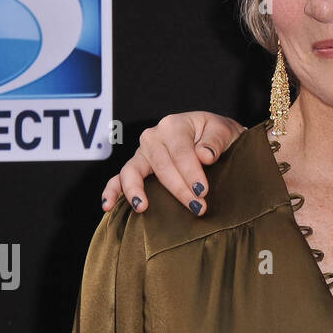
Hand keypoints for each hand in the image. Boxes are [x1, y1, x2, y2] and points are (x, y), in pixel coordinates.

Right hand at [100, 112, 246, 215]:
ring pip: (132, 172)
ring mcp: (141, 153)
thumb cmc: (217, 134)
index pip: (181, 152)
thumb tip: (204, 156)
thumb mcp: (224, 131)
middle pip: (161, 166)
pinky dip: (111, 191)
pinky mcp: (136, 167)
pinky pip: (118, 179)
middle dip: (178, 189)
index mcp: (174, 124)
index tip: (204, 191)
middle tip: (197, 207)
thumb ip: (215, 142)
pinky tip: (108, 206)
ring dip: (137, 191)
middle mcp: (153, 136)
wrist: (212, 136)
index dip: (192, 173)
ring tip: (143, 207)